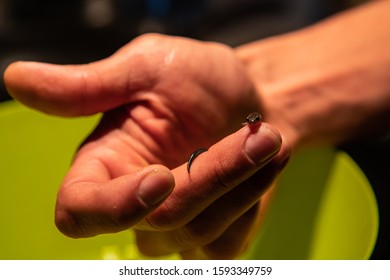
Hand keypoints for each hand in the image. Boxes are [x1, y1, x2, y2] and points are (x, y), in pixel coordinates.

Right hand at [4, 34, 288, 258]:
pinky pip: (228, 241)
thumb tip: (14, 80)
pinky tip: (264, 165)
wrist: (254, 99)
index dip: (114, 207)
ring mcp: (174, 226)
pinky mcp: (211, 238)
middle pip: (158, 220)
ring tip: (266, 138)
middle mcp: (133, 202)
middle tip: (258, 134)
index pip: (80, 212)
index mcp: (105, 164)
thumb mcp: (147, 69)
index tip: (161, 177)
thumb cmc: (199, 79)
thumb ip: (89, 86)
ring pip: (198, 231)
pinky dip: (254, 198)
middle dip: (214, 176)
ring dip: (242, 181)